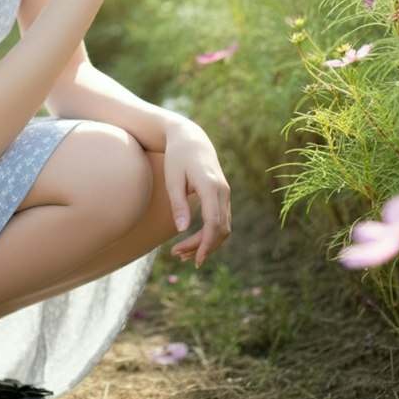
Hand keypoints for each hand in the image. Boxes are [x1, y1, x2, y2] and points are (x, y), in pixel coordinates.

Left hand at [164, 120, 230, 266]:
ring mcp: (225, 194)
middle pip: (220, 229)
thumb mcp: (172, 179)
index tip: (195, 259)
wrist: (191, 139)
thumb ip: (178, 204)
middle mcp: (223, 191)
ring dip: (207, 243)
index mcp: (210, 186)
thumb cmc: (178, 157)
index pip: (213, 222)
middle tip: (178, 256)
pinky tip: (194, 243)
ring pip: (223, 227)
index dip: (205, 243)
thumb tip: (182, 230)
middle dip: (202, 247)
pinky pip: (221, 220)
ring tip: (183, 254)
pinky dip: (210, 234)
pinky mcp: (223, 196)